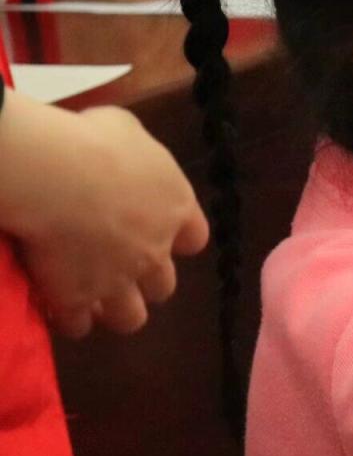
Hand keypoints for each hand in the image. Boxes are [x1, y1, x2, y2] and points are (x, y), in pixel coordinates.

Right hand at [0, 99, 208, 337]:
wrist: (56, 176)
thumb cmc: (95, 141)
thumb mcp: (126, 130)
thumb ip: (134, 153)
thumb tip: (119, 151)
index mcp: (175, 207)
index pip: (195, 238)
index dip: (177, 240)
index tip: (160, 236)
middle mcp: (155, 251)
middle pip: (164, 285)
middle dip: (145, 281)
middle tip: (118, 269)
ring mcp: (118, 281)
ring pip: (130, 318)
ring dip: (115, 310)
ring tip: (92, 300)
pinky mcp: (78, 299)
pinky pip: (78, 325)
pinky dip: (68, 319)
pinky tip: (55, 307)